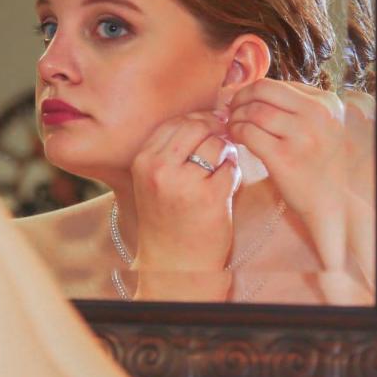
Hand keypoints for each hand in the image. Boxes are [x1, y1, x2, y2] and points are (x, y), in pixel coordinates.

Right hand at [130, 113, 239, 272]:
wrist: (174, 260)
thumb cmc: (167, 215)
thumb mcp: (154, 178)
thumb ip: (172, 148)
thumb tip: (210, 115)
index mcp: (144, 160)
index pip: (175, 122)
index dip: (198, 119)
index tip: (210, 126)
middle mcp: (160, 169)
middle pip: (196, 126)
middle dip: (215, 128)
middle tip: (223, 138)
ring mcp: (185, 183)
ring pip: (216, 145)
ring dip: (225, 152)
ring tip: (221, 167)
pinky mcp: (211, 198)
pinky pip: (231, 167)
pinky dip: (233, 172)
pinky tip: (226, 184)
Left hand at [225, 80, 350, 267]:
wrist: (332, 204)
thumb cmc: (319, 163)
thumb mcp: (321, 125)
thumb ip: (295, 105)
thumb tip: (252, 89)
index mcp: (326, 103)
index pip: (277, 84)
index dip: (252, 92)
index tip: (241, 102)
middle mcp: (317, 115)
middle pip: (262, 90)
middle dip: (239, 99)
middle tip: (231, 111)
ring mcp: (302, 136)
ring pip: (253, 111)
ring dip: (235, 117)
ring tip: (232, 127)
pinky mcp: (285, 157)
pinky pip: (248, 133)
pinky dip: (236, 132)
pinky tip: (236, 139)